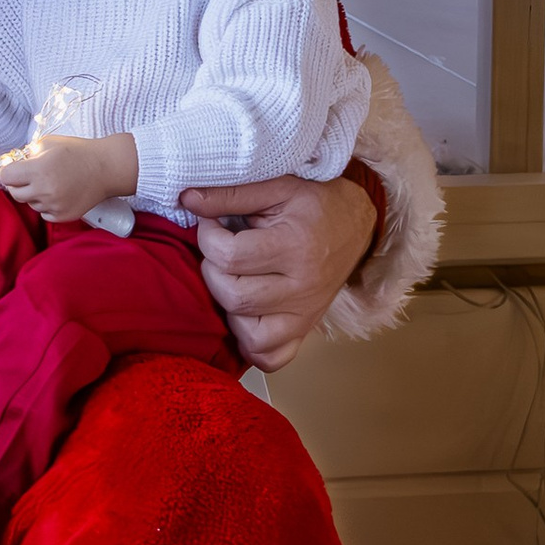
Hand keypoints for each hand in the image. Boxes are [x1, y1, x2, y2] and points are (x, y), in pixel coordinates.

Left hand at [0, 128, 138, 224]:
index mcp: (38, 170)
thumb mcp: (48, 143)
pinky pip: (43, 214)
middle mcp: (44, 191)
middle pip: (15, 193)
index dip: (8, 171)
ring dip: (34, 195)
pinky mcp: (63, 216)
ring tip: (51, 182)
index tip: (14, 168)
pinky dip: (46, 205)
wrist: (106, 168)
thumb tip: (14, 163)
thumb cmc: (78, 152)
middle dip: (19, 184)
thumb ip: (28, 153)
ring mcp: (54, 206)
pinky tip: (58, 193)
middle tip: (31, 176)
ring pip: (30, 204)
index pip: (6, 177)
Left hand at [182, 169, 378, 370]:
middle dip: (214, 271)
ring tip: (234, 281)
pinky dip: (251, 345)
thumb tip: (187, 199)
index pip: (229, 256)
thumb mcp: (277, 187)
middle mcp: (303, 288)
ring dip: (230, 309)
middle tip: (222, 252)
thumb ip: (231, 194)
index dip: (207, 237)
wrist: (357, 223)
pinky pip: (271, 358)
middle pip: (234, 297)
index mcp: (295, 247)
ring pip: (250, 335)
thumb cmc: (315, 203)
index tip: (212, 224)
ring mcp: (306, 315)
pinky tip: (247, 316)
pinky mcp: (305, 330)